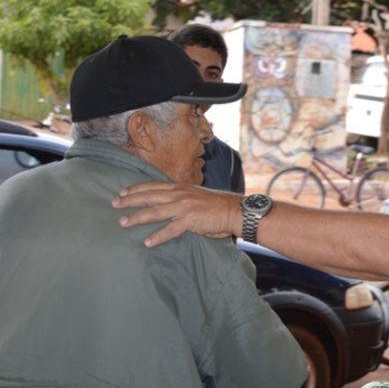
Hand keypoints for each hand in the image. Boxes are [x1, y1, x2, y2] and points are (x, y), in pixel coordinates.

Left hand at [112, 181, 241, 247]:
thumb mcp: (196, 196)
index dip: (137, 188)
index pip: (153, 185)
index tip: (122, 191)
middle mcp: (180, 194)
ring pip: (154, 211)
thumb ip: (182, 198)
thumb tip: (170, 204)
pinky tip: (147, 243)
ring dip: (137, 217)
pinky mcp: (190, 220)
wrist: (235, 210)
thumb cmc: (217, 205)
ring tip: (122, 223)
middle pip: (149, 196)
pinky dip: (158, 236)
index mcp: (181, 187)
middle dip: (129, 200)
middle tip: (114, 204)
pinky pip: (170, 229)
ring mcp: (184, 207)